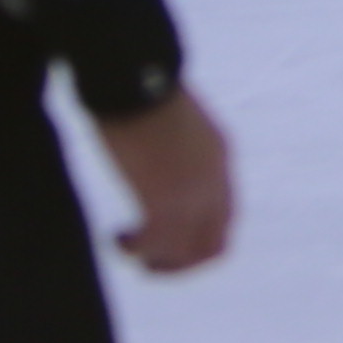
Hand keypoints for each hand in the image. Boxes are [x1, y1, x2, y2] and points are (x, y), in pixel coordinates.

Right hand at [97, 84, 234, 271]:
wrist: (136, 80)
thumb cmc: (146, 93)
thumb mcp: (178, 127)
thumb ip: (180, 153)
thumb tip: (160, 168)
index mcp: (220, 158)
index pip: (226, 215)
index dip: (199, 235)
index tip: (169, 236)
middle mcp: (215, 180)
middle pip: (215, 244)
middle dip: (182, 262)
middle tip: (148, 258)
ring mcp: (193, 193)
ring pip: (188, 254)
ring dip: (158, 262)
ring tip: (130, 250)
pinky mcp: (164, 201)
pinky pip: (156, 245)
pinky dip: (136, 251)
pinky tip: (116, 238)